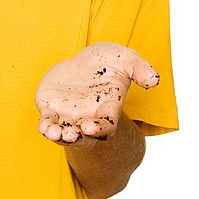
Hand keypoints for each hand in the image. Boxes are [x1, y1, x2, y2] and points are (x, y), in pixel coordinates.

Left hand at [35, 41, 159, 148]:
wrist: (86, 60)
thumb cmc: (111, 62)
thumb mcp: (127, 60)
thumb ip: (140, 70)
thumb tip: (154, 80)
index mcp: (108, 108)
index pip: (107, 125)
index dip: (100, 129)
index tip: (91, 128)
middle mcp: (88, 116)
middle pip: (84, 136)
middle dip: (77, 137)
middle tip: (71, 134)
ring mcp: (69, 114)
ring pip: (63, 133)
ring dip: (58, 136)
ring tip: (54, 133)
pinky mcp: (51, 108)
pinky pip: (47, 121)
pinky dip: (45, 127)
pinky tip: (44, 128)